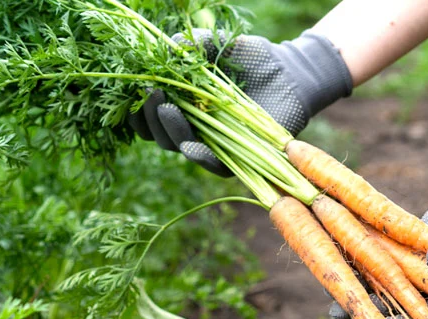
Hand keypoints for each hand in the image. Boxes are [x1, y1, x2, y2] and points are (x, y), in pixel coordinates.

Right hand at [128, 29, 351, 175]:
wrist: (290, 74)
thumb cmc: (251, 58)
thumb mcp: (220, 44)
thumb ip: (194, 44)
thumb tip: (170, 45)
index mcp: (181, 105)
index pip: (148, 116)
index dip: (137, 108)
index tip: (137, 87)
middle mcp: (193, 128)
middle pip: (159, 134)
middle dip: (151, 116)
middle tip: (154, 95)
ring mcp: (214, 145)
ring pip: (181, 148)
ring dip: (171, 131)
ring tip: (168, 109)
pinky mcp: (238, 158)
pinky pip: (214, 165)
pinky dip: (201, 156)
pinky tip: (191, 145)